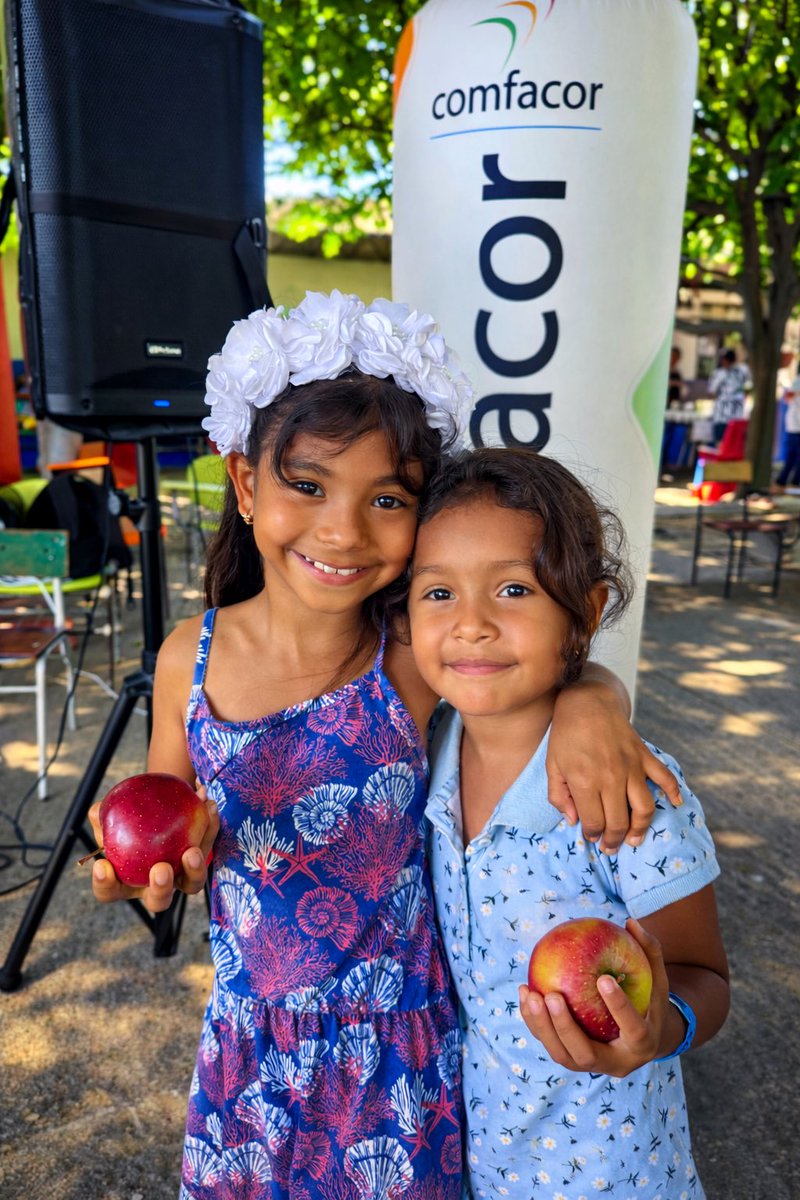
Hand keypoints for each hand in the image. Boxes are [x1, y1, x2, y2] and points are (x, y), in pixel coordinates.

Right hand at [88, 785, 217, 912]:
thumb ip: (102, 815)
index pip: (110, 891)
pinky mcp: (202, 858)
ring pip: (191, 883)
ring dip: (194, 869)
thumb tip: (97, 813)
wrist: (159, 807)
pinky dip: (209, 826)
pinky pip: (207, 845)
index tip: (102, 866)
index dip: (104, 884)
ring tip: (191, 851)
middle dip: (160, 889)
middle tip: (160, 869)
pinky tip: (208, 805)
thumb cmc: (129, 817)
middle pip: (159, 900)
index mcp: (125, 881)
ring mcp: (181, 876)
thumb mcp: (113, 815)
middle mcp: (155, 886)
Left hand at [519, 920, 677, 1078]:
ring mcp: (592, 1066)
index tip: (603, 979)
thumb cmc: (650, 1002)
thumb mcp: (657, 980)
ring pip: (563, 1055)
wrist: (642, 1040)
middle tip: (552, 996)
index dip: (619, 1007)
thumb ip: (649, 952)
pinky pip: (550, 1044)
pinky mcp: (573, 1060)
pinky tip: (525, 993)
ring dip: (543, 1026)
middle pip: (586, 1054)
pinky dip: (534, 1022)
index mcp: (643, 1044)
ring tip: (531, 995)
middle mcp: (617, 1063)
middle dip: (565, 1027)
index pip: (633, 1029)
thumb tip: (632, 921)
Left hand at [547, 686, 680, 852]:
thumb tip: (573, 820)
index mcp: (584, 781)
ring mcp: (631, 766)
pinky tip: (675, 804)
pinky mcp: (644, 755)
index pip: (593, 822)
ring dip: (641, 828)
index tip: (591, 838)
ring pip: (644, 808)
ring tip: (635, 839)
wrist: (587, 702)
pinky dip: (673, 792)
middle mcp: (610, 777)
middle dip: (614, 841)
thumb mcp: (551, 765)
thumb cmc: (565, 735)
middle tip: (610, 847)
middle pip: (618, 822)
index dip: (592, 835)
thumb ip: (558, 796)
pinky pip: (664, 777)